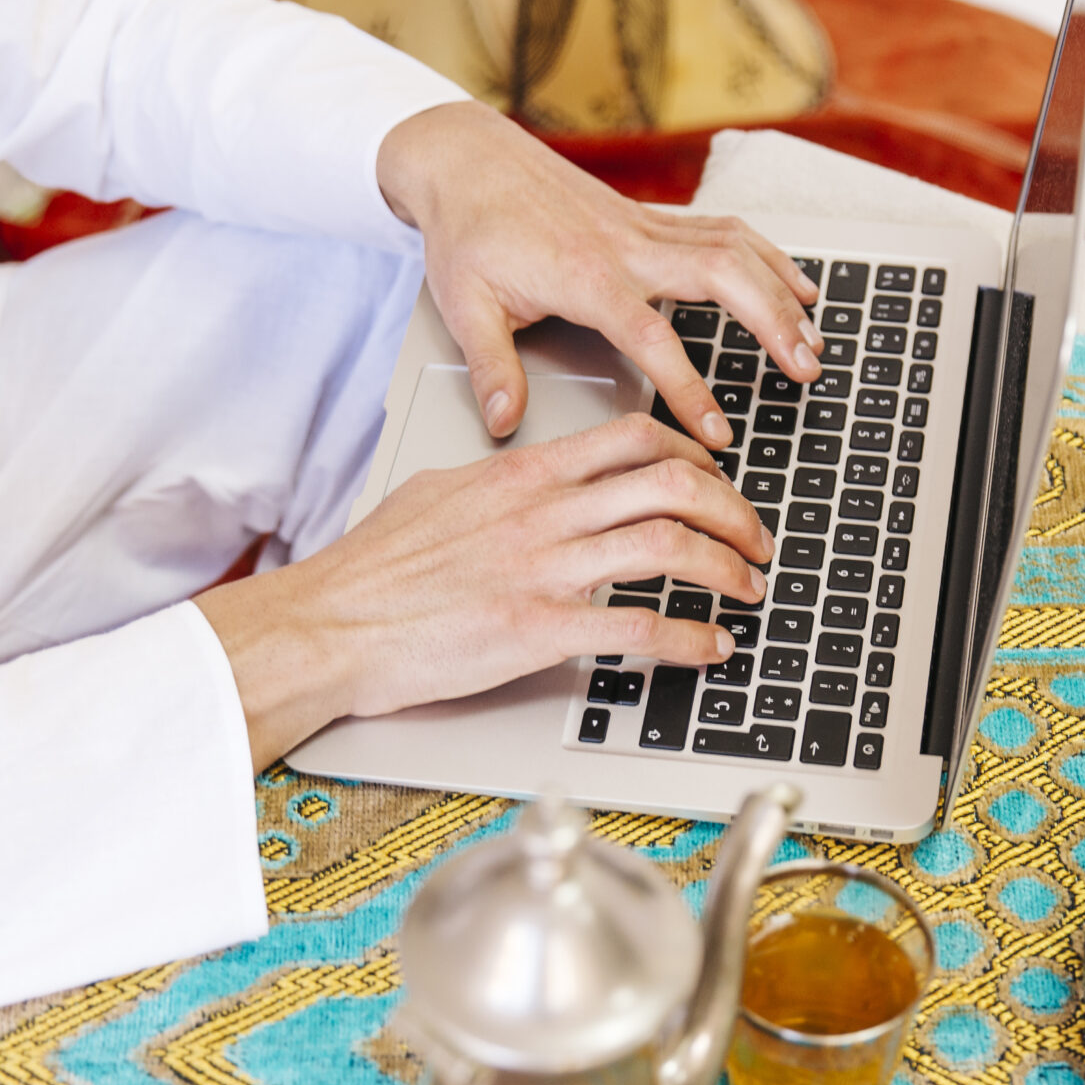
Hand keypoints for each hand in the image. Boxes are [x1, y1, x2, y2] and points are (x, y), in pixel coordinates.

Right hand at [192, 415, 774, 764]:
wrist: (331, 623)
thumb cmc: (372, 570)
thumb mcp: (437, 496)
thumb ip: (497, 486)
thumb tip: (525, 478)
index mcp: (522, 475)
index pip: (632, 438)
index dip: (694, 454)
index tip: (718, 480)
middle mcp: (542, 512)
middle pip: (670, 481)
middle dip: (731, 508)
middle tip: (753, 538)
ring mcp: (543, 568)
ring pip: (667, 542)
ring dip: (725, 566)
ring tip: (747, 588)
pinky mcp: (537, 629)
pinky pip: (637, 626)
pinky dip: (689, 637)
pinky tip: (709, 646)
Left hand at [375, 101, 820, 448]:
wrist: (466, 159)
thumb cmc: (466, 232)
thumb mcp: (465, 305)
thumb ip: (491, 367)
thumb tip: (503, 424)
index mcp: (585, 276)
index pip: (653, 339)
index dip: (689, 389)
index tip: (717, 433)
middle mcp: (626, 245)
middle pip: (722, 276)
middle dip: (771, 323)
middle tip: (805, 370)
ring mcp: (642, 225)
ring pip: (733, 247)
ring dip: (780, 289)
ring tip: (814, 335)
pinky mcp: (647, 216)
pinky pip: (722, 230)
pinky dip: (766, 255)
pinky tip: (792, 282)